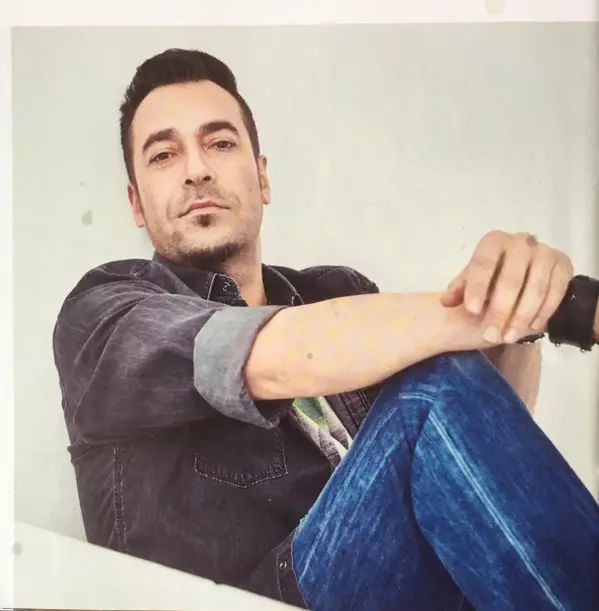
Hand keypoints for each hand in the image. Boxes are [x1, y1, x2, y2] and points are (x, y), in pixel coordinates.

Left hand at [440, 230, 573, 343]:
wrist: (526, 273)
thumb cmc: (492, 278)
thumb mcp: (472, 282)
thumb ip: (459, 290)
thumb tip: (445, 301)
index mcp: (493, 242)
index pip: (483, 263)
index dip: (477, 287)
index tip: (472, 311)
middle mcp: (521, 241)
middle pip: (511, 279)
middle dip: (499, 311)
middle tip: (490, 335)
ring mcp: (545, 252)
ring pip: (535, 288)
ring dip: (521, 317)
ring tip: (508, 337)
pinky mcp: (563, 265)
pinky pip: (556, 292)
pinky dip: (543, 312)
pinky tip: (531, 328)